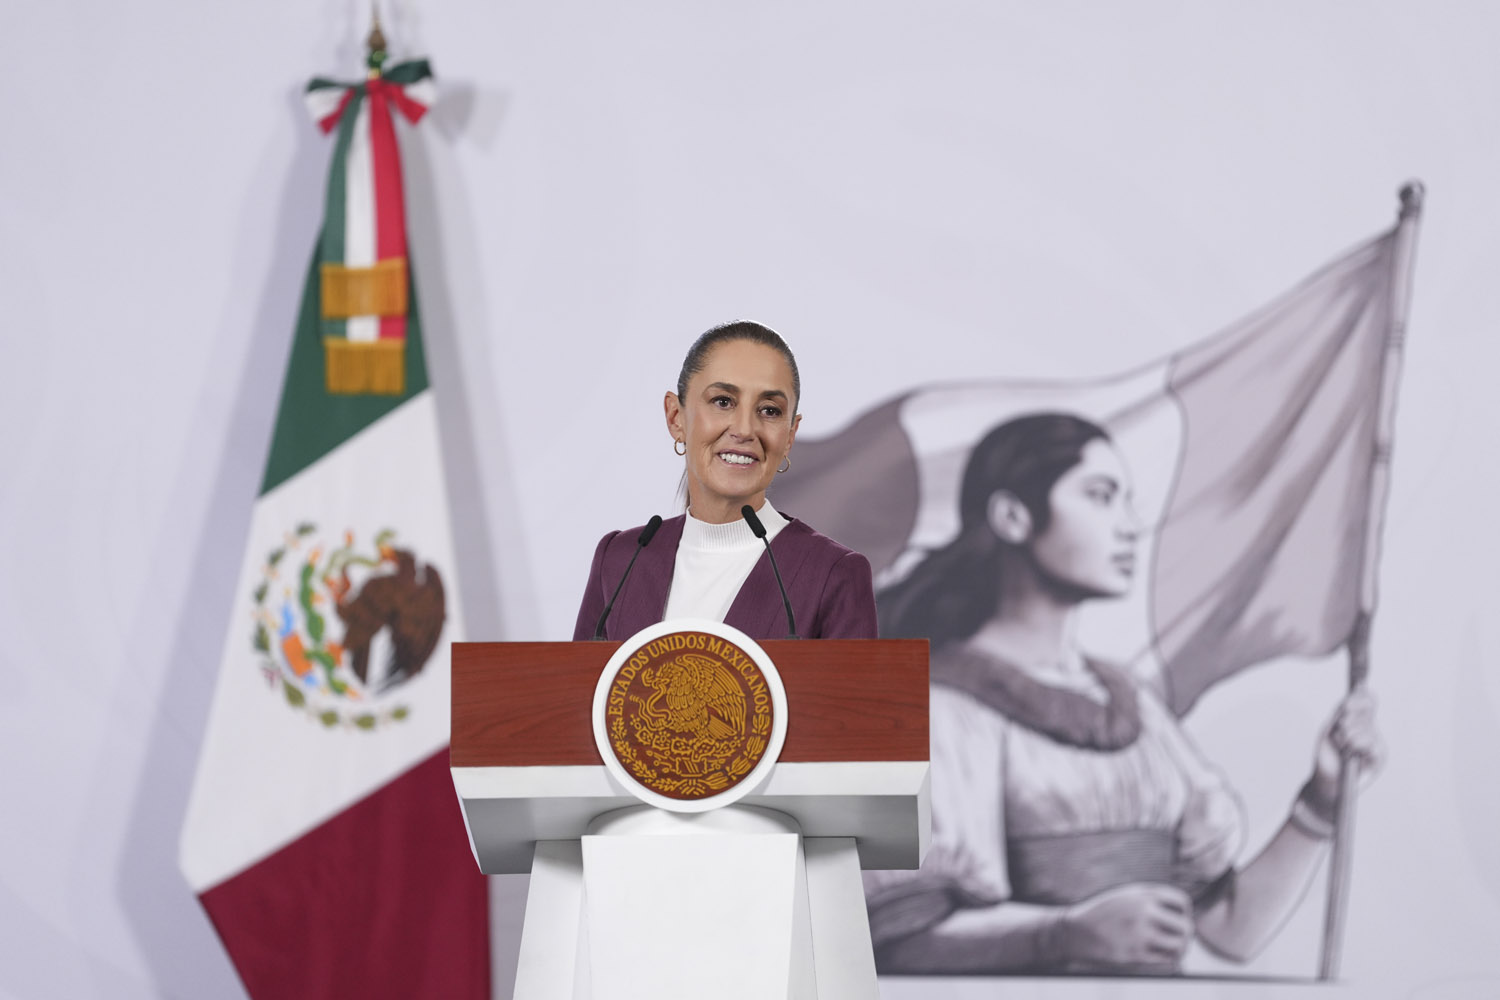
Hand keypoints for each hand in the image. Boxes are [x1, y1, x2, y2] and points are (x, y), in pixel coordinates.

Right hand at [1056, 882, 1193, 969]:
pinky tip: (1164, 958)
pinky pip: (1166, 961)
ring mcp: (1138, 935)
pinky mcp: (1134, 956)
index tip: (1177, 918)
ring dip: (1181, 949)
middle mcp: (1142, 912)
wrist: (1074, 932)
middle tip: (1180, 938)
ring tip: (1174, 949)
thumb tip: (1183, 913)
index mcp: (1141, 894)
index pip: (1181, 902)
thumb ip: (1151, 899)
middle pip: (1185, 926)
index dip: (1184, 912)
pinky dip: (1171, 961)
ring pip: (1179, 945)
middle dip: (1186, 933)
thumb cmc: (1103, 914)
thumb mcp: (1125, 896)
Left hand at [1310, 687, 1384, 805]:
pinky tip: (1351, 755)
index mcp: (1358, 718)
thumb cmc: (1327, 754)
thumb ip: (1340, 714)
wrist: (1326, 780)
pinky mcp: (1380, 757)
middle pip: (1367, 710)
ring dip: (1348, 737)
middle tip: (1338, 735)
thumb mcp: (1329, 729)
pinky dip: (1356, 747)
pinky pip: (1371, 744)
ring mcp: (1377, 742)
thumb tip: (1348, 702)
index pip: (1367, 699)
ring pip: (1367, 728)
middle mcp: (1370, 728)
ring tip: (1342, 748)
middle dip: (1348, 720)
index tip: (1345, 705)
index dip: (1359, 698)